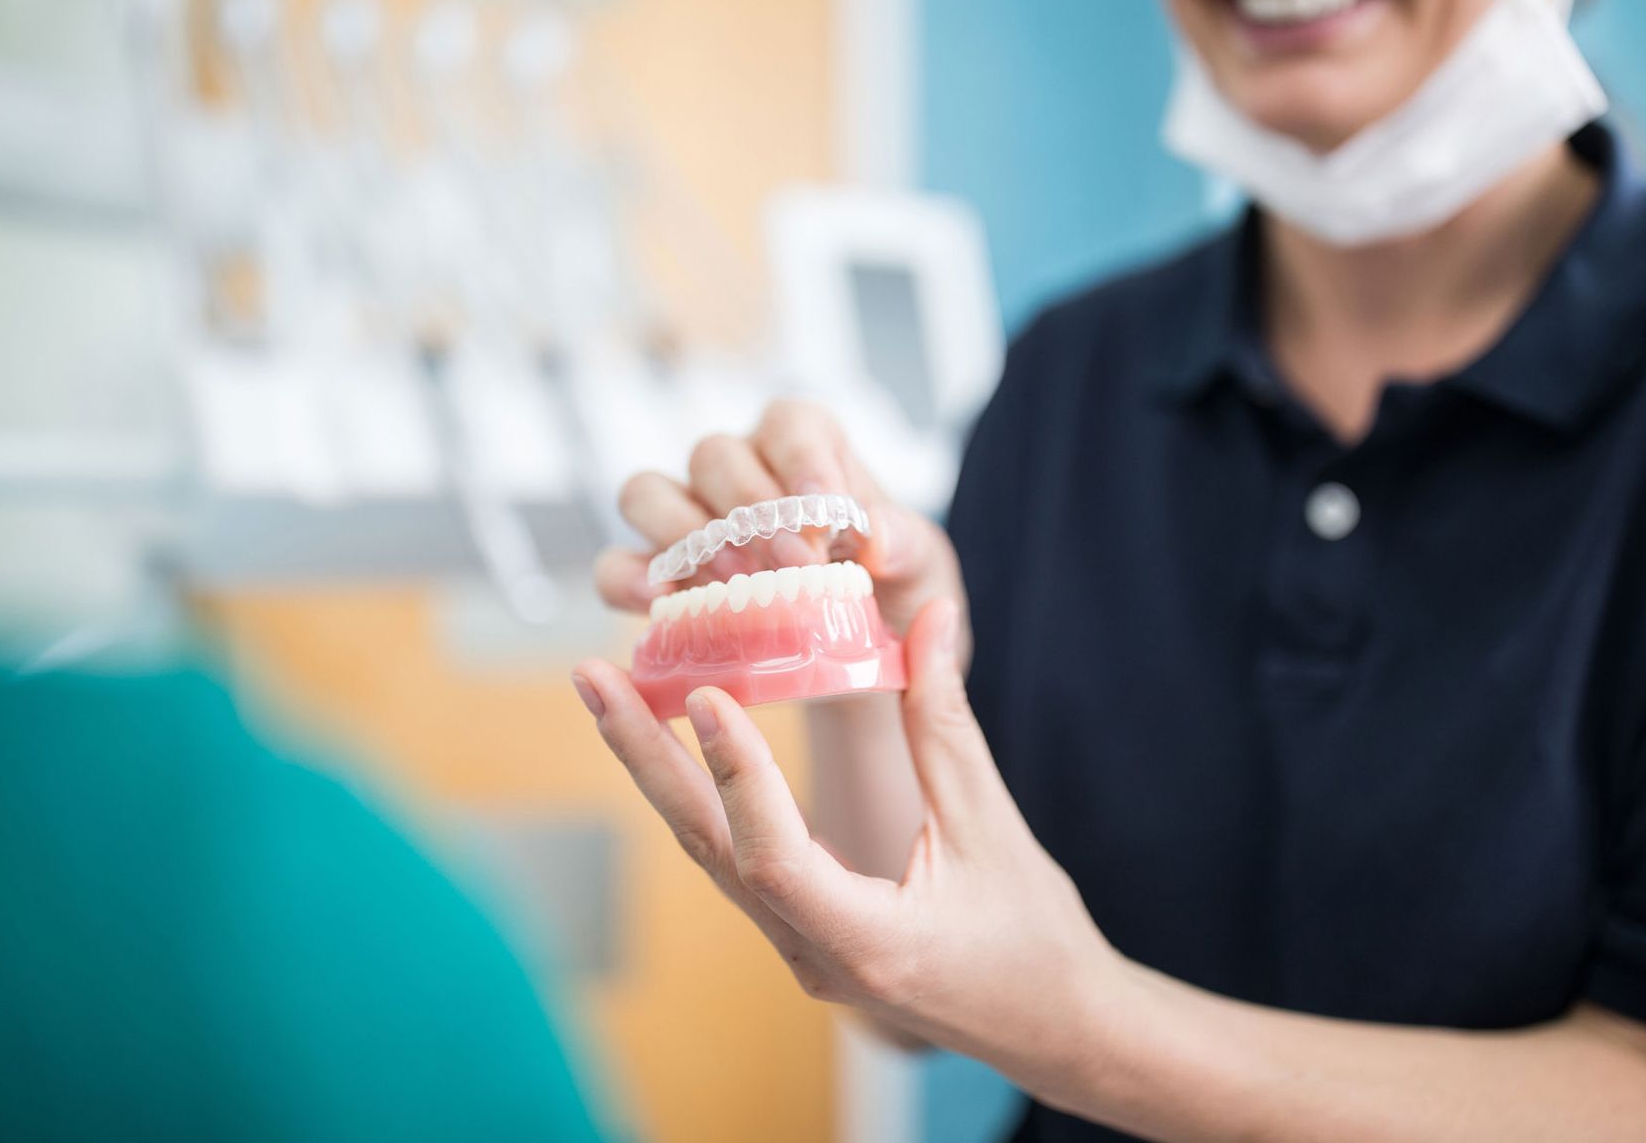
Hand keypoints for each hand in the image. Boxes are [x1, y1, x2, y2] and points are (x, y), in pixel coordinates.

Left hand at [571, 600, 1115, 1091]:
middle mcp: (814, 957)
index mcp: (867, 944)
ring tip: (612, 695)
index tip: (709, 694)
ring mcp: (800, 952)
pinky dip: (702, 796)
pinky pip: (735, 862)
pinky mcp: (803, 936)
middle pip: (709, 850)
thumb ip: (947, 724)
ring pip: (712, 855)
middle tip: (593, 677)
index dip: (739, 775)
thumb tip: (931, 618)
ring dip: (661, 771)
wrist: (1051, 1026)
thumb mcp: (993, 827)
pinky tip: (675, 745)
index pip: (774, 857)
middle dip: (646, 757)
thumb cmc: (1034, 939)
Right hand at [591, 399, 964, 640]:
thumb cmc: (890, 589)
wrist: (865, 652)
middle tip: (790, 566)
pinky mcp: (656, 575)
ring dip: (683, 534)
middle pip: (714, 454)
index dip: (801, 459)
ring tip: (729, 582)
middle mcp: (739, 469)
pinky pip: (616, 564)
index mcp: (805, 446)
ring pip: (648, 492)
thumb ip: (906, 543)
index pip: (790, 422)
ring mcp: (688, 518)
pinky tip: (661, 606)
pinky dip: (629, 580)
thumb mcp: (921, 566)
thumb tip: (877, 537)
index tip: (825, 511)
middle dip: (750, 509)